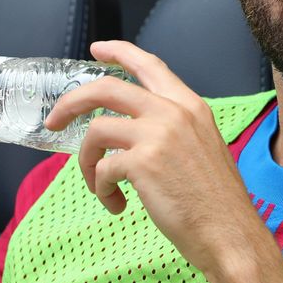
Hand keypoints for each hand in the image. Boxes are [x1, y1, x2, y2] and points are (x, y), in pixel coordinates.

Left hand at [46, 41, 282, 282]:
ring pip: (96, 130)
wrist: (229, 232)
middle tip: (54, 120)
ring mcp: (157, 135)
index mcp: (190, 105)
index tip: (96, 50)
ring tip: (98, 185)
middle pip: (106, 88)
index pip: (148, 64)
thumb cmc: (215, 199)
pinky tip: (117, 204)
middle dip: (71, 102)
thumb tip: (131, 129)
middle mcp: (173, 112)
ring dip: (86, 161)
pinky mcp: (142, 163)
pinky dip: (101, 190)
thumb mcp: (201, 145)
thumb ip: (172, 127)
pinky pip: (101, 170)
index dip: (119, 52)